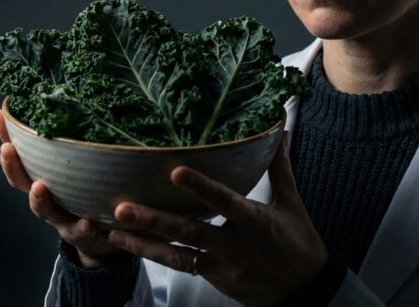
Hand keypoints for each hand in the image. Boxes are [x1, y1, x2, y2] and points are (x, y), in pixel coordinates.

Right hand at [0, 109, 122, 267]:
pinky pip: (81, 232)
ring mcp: (62, 218)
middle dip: (12, 166)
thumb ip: (72, 140)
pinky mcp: (83, 234)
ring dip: (39, 200)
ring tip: (39, 188)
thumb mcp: (79, 164)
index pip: (19, 154)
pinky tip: (87, 221)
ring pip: (46, 211)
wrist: (106, 237)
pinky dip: (82, 227)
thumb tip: (67, 98)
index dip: (6, 136)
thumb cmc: (89, 192)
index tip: (0, 114)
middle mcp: (47, 197)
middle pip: (22, 183)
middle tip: (7, 149)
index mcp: (42, 176)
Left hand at [105, 140, 327, 305]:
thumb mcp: (292, 205)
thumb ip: (279, 167)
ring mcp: (222, 266)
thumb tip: (277, 128)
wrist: (304, 296)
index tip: (176, 172)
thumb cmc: (300, 245)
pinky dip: (153, 255)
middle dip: (156, 220)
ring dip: (144, 242)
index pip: (228, 203)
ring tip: (114, 227)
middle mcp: (237, 246)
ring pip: (178, 255)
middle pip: (192, 231)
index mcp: (259, 223)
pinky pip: (179, 267)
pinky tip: (128, 242)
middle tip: (123, 206)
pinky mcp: (213, 279)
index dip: (203, 188)